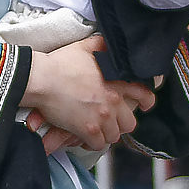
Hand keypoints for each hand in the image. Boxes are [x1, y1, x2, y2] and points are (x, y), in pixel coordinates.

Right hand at [22, 35, 154, 151]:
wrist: (42, 79)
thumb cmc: (60, 63)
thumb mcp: (85, 48)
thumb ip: (101, 46)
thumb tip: (108, 44)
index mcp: (117, 80)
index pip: (144, 94)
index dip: (146, 101)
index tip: (145, 106)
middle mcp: (114, 100)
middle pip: (129, 123)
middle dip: (120, 124)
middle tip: (110, 122)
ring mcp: (102, 116)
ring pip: (113, 136)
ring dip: (105, 134)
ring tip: (95, 131)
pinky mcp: (88, 129)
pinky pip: (98, 144)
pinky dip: (91, 143)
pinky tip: (84, 139)